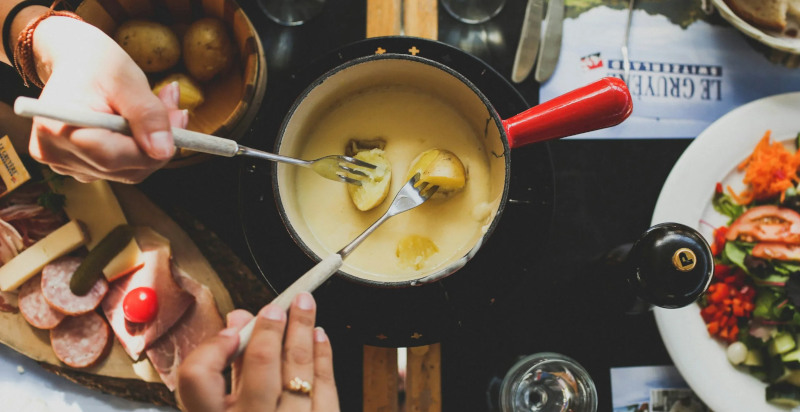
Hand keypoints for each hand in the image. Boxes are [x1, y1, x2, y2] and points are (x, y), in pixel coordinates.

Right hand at [27, 17, 184, 182]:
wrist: (75, 61)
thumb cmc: (95, 63)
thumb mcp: (126, 80)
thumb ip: (147, 115)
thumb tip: (163, 151)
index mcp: (57, 129)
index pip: (114, 158)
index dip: (153, 146)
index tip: (179, 118)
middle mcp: (56, 154)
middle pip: (125, 169)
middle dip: (158, 143)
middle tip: (176, 108)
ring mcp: (65, 165)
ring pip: (129, 171)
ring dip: (153, 145)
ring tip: (162, 107)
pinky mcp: (78, 167)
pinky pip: (122, 168)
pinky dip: (140, 148)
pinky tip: (143, 123)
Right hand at [177, 292, 339, 411]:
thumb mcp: (221, 410)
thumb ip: (227, 369)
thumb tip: (238, 321)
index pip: (197, 378)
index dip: (213, 348)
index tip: (231, 330)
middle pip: (260, 366)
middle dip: (272, 328)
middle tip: (279, 305)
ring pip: (299, 372)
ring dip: (304, 333)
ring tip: (306, 308)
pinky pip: (327, 389)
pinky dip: (323, 358)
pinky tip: (320, 337)